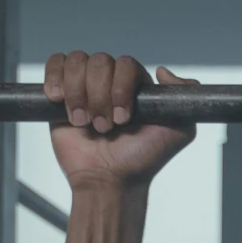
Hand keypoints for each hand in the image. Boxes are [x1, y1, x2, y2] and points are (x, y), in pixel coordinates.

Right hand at [44, 52, 196, 189]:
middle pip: (100, 61)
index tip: (122, 119)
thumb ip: (185, 98)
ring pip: (78, 62)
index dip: (120, 88)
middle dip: (99, 97)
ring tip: (83, 122)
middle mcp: (111, 81)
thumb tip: (163, 71)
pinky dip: (56, 79)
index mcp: (137, 85)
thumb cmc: (142, 160)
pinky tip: (59, 100)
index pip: (126, 64)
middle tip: (104, 127)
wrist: (108, 181)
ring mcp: (86, 85)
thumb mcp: (179, 132)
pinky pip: (56, 64)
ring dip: (78, 94)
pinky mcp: (62, 92)